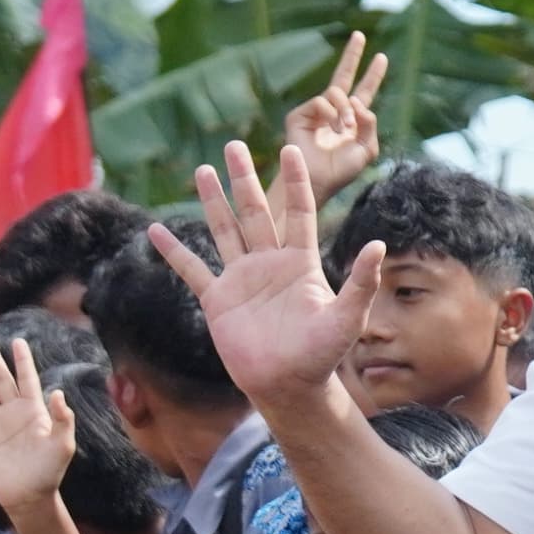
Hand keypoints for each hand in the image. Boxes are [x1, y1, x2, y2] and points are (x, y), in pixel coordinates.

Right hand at [0, 334, 80, 513]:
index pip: (28, 380)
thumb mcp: (62, 445)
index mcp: (35, 413)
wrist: (28, 497)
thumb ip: (62, 419)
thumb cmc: (49, 472)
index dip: (23, 361)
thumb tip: (57, 392)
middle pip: (3, 382)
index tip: (18, 341)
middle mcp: (15, 414)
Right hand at [163, 141, 380, 412]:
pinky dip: (174, 252)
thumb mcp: (348, 317)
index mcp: (301, 264)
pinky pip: (192, 270)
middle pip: (256, 212)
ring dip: (213, 201)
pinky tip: (155, 231)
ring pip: (225, 230)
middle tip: (234, 146)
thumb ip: (361, 281)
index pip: (299, 213)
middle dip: (245, 179)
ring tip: (203, 170)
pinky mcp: (217, 300)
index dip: (295, 183)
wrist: (289, 387)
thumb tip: (378, 245)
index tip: (290, 150)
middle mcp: (270, 265)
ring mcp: (242, 280)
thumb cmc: (322, 356)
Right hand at [281, 32, 387, 198]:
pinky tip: (333, 129)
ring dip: (346, 110)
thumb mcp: (366, 149)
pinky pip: (322, 101)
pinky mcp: (300, 113)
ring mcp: (316, 111)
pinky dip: (332, 114)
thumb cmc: (342, 170)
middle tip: (360, 35)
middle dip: (353, 56)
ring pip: (337, 92)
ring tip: (345, 129)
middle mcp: (334, 112)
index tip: (382, 57)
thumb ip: (369, 124)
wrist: (318, 181)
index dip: (373, 75)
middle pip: (344, 76)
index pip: (364, 92)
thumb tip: (359, 102)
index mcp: (352, 120)